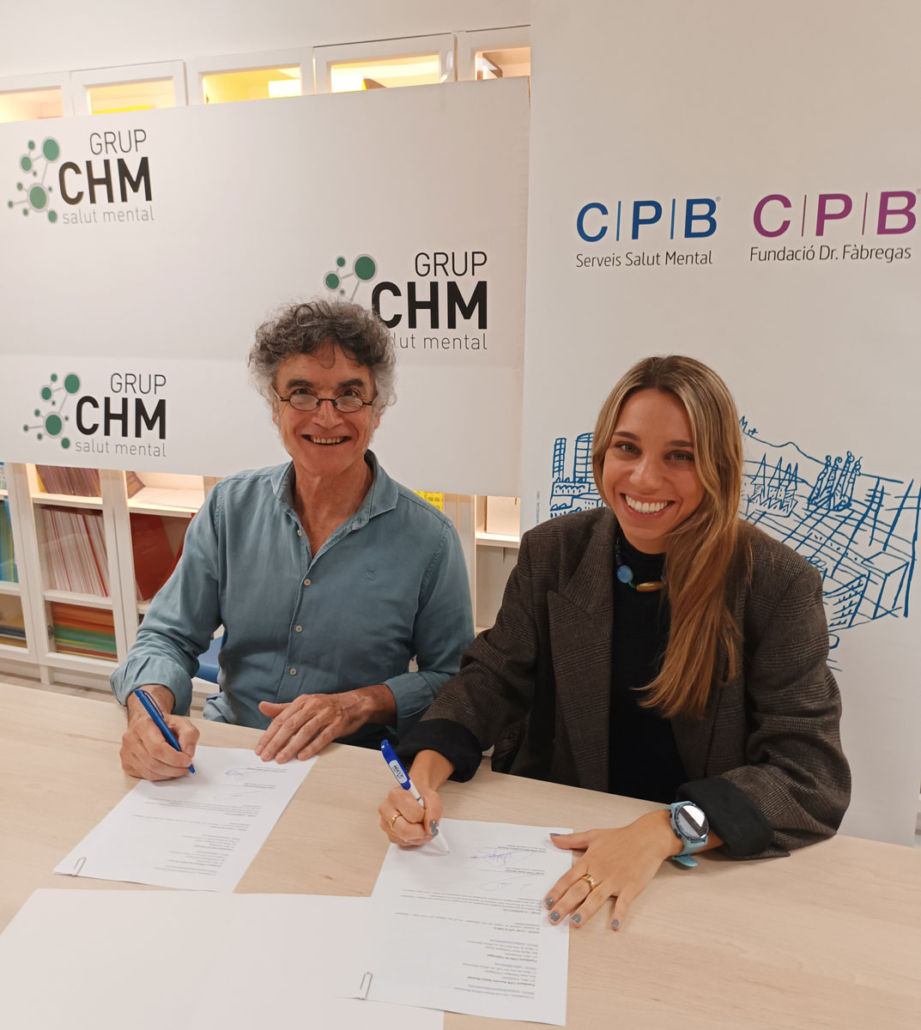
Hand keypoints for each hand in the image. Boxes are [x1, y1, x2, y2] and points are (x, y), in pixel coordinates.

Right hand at [120, 687, 198, 780]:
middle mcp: (131, 739)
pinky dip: (161, 776)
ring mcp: (126, 753)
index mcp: (143, 725)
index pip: (157, 748)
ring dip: (168, 774)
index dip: (174, 758)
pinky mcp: (126, 764)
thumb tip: (188, 753)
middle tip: (187, 768)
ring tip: (180, 769)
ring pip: (149, 772)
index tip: (188, 760)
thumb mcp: (182, 723)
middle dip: (174, 769)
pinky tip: (169, 769)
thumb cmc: (165, 725)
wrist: (149, 725)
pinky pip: (145, 776)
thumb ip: (189, 735)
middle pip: (153, 763)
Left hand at [255, 690, 370, 762]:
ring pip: (305, 731)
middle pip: (290, 725)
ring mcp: (326, 714)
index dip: (269, 735)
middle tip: (266, 757)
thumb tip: (262, 707)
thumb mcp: (304, 705)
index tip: (260, 749)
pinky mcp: (337, 724)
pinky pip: (323, 737)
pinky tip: (302, 756)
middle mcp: (312, 706)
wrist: (354, 704)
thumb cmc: (326, 707)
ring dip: (291, 747)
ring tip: (281, 759)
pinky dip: (312, 747)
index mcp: (302, 701)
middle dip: (276, 743)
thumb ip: (282, 709)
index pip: (281, 719)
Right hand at [378, 783, 442, 845]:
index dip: (424, 817)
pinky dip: (414, 840)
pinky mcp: (389, 834)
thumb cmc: (420, 795)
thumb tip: (430, 828)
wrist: (414, 796)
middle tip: (428, 828)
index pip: (413, 815)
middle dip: (421, 832)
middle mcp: (386, 809)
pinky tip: (415, 829)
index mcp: (396, 795)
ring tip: (423, 826)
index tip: (427, 813)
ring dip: (419, 837)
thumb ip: (434, 810)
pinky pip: (403, 843)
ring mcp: (385, 823)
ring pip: (405, 839)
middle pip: (404, 830)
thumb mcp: (432, 797)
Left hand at [545, 811, 680, 930]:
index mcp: (589, 860)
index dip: (556, 891)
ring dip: (585, 911)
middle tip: (553, 918)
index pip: (568, 878)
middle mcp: (599, 871)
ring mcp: (615, 880)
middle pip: (578, 890)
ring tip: (574, 923)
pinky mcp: (630, 886)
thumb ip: (572, 840)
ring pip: (596, 898)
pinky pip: (624, 903)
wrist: (646, 837)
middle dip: (564, 905)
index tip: (546, 903)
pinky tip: (614, 925)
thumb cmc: (620, 837)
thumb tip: (552, 839)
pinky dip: (619, 914)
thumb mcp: (593, 835)